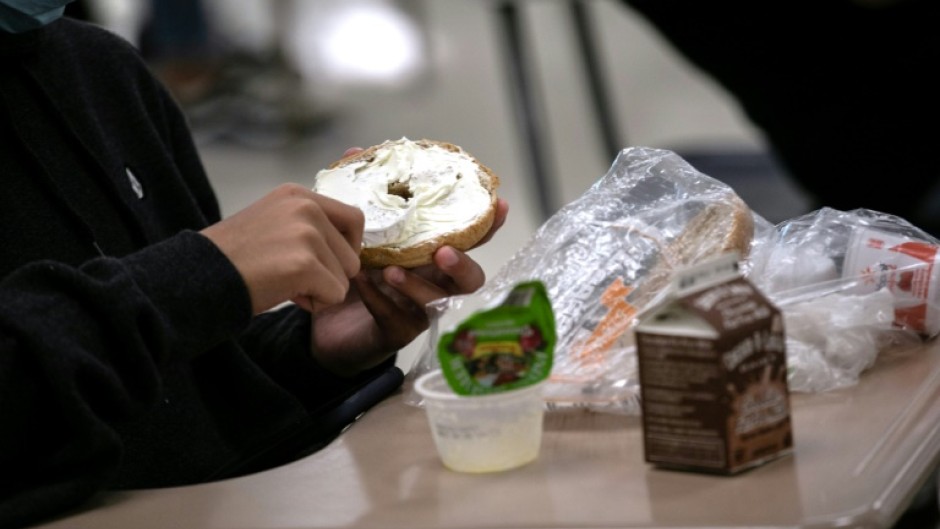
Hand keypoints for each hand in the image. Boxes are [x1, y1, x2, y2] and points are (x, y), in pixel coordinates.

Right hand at [201, 183, 363, 313]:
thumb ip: (308, 226)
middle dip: (329, 274)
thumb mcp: (273, 223)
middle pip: (352, 254)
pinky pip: (335, 295)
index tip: (322, 261)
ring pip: (345, 277)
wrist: (198, 277)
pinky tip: (284, 293)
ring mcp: (306, 233)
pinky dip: (314, 303)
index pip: (354, 219)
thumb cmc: (234, 259)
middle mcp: (306, 207)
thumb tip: (350, 248)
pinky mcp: (305, 263)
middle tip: (291, 276)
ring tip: (283, 282)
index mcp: (298, 195)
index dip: (345, 247)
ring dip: (320, 289)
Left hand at [311, 194, 509, 376]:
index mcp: (433, 253)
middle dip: (461, 265)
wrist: (324, 313)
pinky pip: (397, 318)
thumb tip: (354, 152)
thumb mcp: (353, 227)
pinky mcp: (396, 332)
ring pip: (436, 302)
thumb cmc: (350, 266)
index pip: (470, 238)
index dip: (489, 224)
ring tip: (391, 270)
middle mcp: (435, 282)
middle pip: (470, 280)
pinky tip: (362, 283)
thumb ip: (359, 193)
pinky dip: (380, 299)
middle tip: (442, 252)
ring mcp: (419, 310)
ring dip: (417, 284)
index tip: (500, 205)